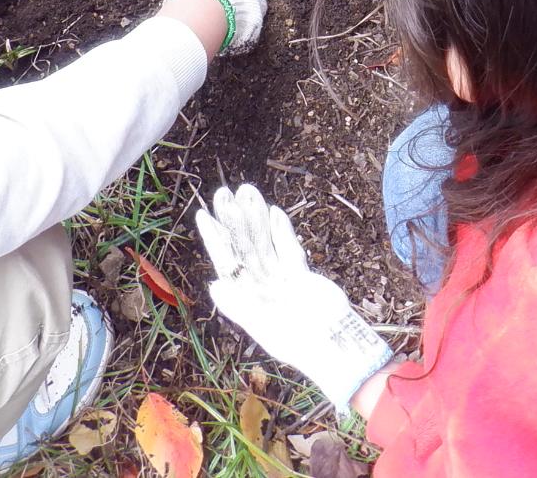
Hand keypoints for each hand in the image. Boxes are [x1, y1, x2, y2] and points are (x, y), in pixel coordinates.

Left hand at [197, 184, 395, 413]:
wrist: (332, 344)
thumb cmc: (296, 341)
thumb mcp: (263, 325)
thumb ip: (238, 304)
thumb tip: (214, 284)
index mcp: (246, 296)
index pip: (225, 261)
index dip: (215, 238)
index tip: (204, 215)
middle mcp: (259, 284)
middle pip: (243, 246)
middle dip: (235, 220)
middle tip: (225, 192)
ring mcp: (279, 278)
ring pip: (264, 243)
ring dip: (256, 218)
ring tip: (248, 191)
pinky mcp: (300, 275)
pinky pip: (287, 248)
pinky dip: (281, 230)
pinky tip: (274, 211)